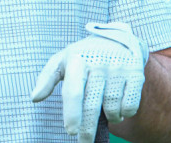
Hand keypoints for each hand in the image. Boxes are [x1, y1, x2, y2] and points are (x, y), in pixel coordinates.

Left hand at [30, 22, 148, 142]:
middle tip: (84, 141)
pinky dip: (124, 113)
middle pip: (92, 105)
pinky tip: (118, 108)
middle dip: (87, 128)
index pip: (74, 91)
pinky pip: (130, 106)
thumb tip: (34, 98)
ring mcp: (119, 68)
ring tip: (105, 113)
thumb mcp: (63, 60)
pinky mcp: (136, 74)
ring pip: (112, 108)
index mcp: (78, 59)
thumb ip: (47, 78)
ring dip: (109, 118)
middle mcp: (99, 63)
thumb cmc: (85, 55)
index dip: (72, 113)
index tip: (70, 131)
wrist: (118, 39)